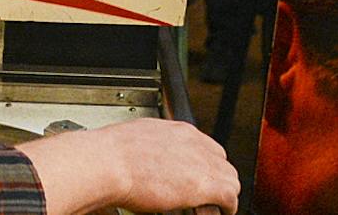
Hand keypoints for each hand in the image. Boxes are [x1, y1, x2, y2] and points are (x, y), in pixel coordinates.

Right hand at [17, 118, 238, 214]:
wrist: (107, 162)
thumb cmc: (111, 155)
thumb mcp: (137, 140)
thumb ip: (151, 147)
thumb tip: (145, 157)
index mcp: (177, 130)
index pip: (206, 146)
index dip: (205, 164)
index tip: (198, 174)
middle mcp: (192, 142)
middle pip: (221, 160)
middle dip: (216, 176)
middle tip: (208, 192)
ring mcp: (200, 162)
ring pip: (230, 177)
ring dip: (224, 191)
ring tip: (214, 205)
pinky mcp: (203, 184)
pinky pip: (229, 195)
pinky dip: (227, 206)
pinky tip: (222, 212)